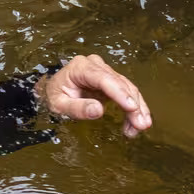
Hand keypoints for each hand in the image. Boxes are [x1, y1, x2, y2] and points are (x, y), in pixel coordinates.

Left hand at [35, 53, 152, 136]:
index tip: (132, 107)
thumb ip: (77, 108)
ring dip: (136, 109)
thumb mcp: (59, 105)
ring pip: (127, 88)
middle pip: (120, 84)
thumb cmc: (54, 96)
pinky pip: (126, 93)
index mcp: (81, 67)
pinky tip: (136, 123)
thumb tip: (98, 111)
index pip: (104, 78)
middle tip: (140, 125)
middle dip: (133, 105)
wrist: (53, 90)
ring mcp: (105, 72)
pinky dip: (132, 109)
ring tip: (140, 127)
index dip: (120, 93)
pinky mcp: (111, 82)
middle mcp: (96, 65)